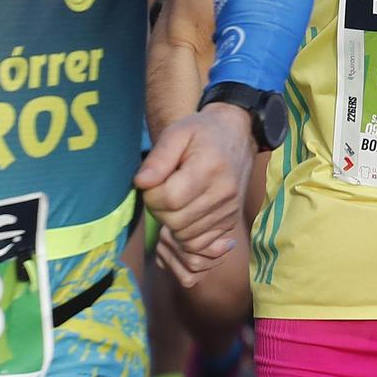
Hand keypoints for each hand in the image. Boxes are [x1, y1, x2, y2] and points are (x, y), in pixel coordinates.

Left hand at [134, 102, 253, 286]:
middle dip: (158, 209)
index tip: (152, 181)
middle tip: (161, 190)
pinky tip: (183, 214)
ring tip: (174, 199)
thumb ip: (158, 158)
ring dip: (170, 222)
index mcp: (210, 168)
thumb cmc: (202, 132)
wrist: (236, 135)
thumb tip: (141, 183)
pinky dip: (185, 234)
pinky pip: (199, 244)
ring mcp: (229, 210)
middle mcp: (224, 193)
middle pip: (175, 221)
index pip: (170, 199)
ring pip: (185, 236)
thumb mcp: (177, 132)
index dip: (151, 195)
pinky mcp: (231, 221)